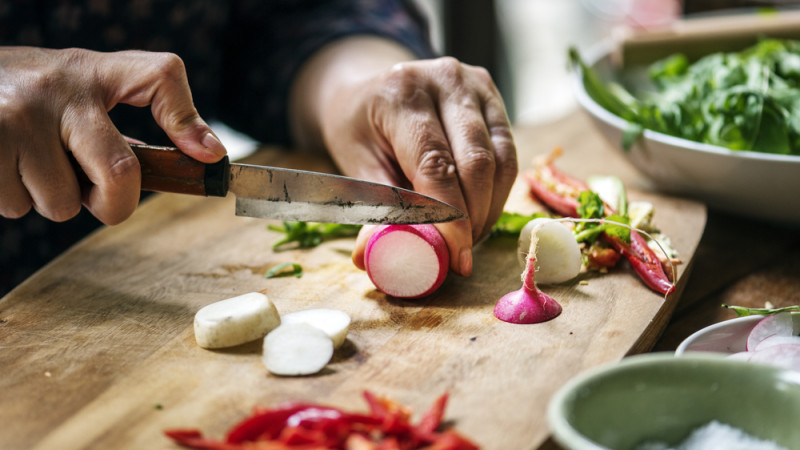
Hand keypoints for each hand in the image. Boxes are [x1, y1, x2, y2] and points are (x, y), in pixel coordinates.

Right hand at [0, 47, 225, 223]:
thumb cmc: (41, 91)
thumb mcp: (93, 83)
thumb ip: (153, 107)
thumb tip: (209, 153)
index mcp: (95, 72)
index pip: (160, 77)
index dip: (188, 121)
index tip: (208, 158)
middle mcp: (57, 90)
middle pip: (119, 174)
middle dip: (112, 201)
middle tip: (93, 188)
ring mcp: (15, 117)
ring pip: (61, 203)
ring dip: (52, 199)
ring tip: (35, 162)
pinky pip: (17, 206)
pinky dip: (16, 199)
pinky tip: (9, 165)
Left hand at [291, 37, 517, 276]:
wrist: (369, 88)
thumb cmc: (359, 128)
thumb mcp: (354, 164)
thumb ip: (374, 207)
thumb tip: (372, 257)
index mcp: (401, 93)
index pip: (435, 163)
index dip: (451, 217)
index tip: (458, 258)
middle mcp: (444, 79)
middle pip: (476, 161)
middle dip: (474, 218)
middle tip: (462, 254)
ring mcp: (474, 85)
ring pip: (501, 159)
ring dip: (489, 208)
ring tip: (468, 237)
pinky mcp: (492, 98)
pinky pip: (507, 154)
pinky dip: (497, 191)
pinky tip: (479, 213)